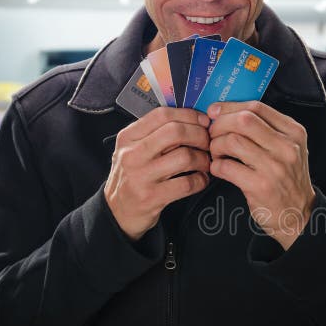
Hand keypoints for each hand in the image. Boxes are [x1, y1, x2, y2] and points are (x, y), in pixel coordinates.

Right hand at [105, 108, 211, 240]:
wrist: (117, 211)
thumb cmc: (132, 176)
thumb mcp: (134, 149)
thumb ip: (156, 133)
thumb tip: (193, 119)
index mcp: (128, 137)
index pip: (162, 114)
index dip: (189, 115)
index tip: (204, 121)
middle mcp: (132, 154)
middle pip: (176, 132)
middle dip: (200, 136)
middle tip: (208, 144)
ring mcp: (141, 176)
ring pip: (185, 157)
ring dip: (203, 159)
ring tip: (205, 163)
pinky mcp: (151, 197)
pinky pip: (187, 183)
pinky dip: (201, 180)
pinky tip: (200, 179)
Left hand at [207, 101, 315, 250]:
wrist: (298, 214)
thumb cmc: (288, 179)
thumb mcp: (289, 148)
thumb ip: (267, 129)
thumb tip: (228, 112)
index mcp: (293, 132)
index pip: (256, 107)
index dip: (230, 107)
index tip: (215, 112)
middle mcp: (287, 147)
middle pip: (243, 120)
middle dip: (220, 124)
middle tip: (212, 134)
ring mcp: (274, 167)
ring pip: (232, 141)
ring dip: (216, 146)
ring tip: (216, 153)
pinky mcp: (261, 186)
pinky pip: (227, 166)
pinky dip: (216, 166)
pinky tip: (219, 169)